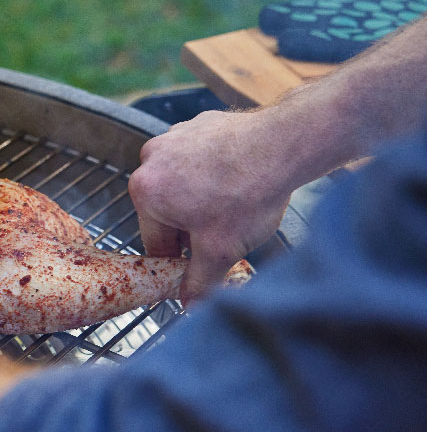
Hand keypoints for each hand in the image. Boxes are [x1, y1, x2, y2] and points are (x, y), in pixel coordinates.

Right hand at [128, 110, 290, 302]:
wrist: (285, 142)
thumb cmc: (248, 192)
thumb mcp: (221, 251)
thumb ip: (200, 282)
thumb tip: (189, 306)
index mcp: (145, 192)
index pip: (155, 242)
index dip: (181, 259)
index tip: (200, 262)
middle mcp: (150, 159)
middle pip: (166, 211)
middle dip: (191, 225)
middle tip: (224, 233)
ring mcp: (174, 137)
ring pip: (181, 185)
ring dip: (200, 199)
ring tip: (234, 205)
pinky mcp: (197, 125)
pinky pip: (197, 160)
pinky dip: (211, 172)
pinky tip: (237, 180)